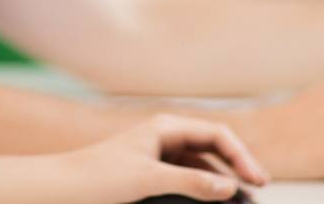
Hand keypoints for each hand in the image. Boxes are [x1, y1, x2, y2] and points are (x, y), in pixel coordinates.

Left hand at [67, 114, 268, 201]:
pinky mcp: (152, 173)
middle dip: (237, 166)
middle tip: (259, 189)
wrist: (64, 188)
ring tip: (241, 200)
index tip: (258, 181)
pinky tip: (214, 202)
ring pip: (202, 164)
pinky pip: (187, 177)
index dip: (242, 156)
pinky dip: (203, 188)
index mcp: (166, 127)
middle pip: (213, 147)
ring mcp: (159, 154)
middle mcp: (165, 136)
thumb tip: (230, 188)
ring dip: (222, 179)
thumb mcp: (149, 179)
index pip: (217, 134)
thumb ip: (191, 182)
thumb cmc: (100, 177)